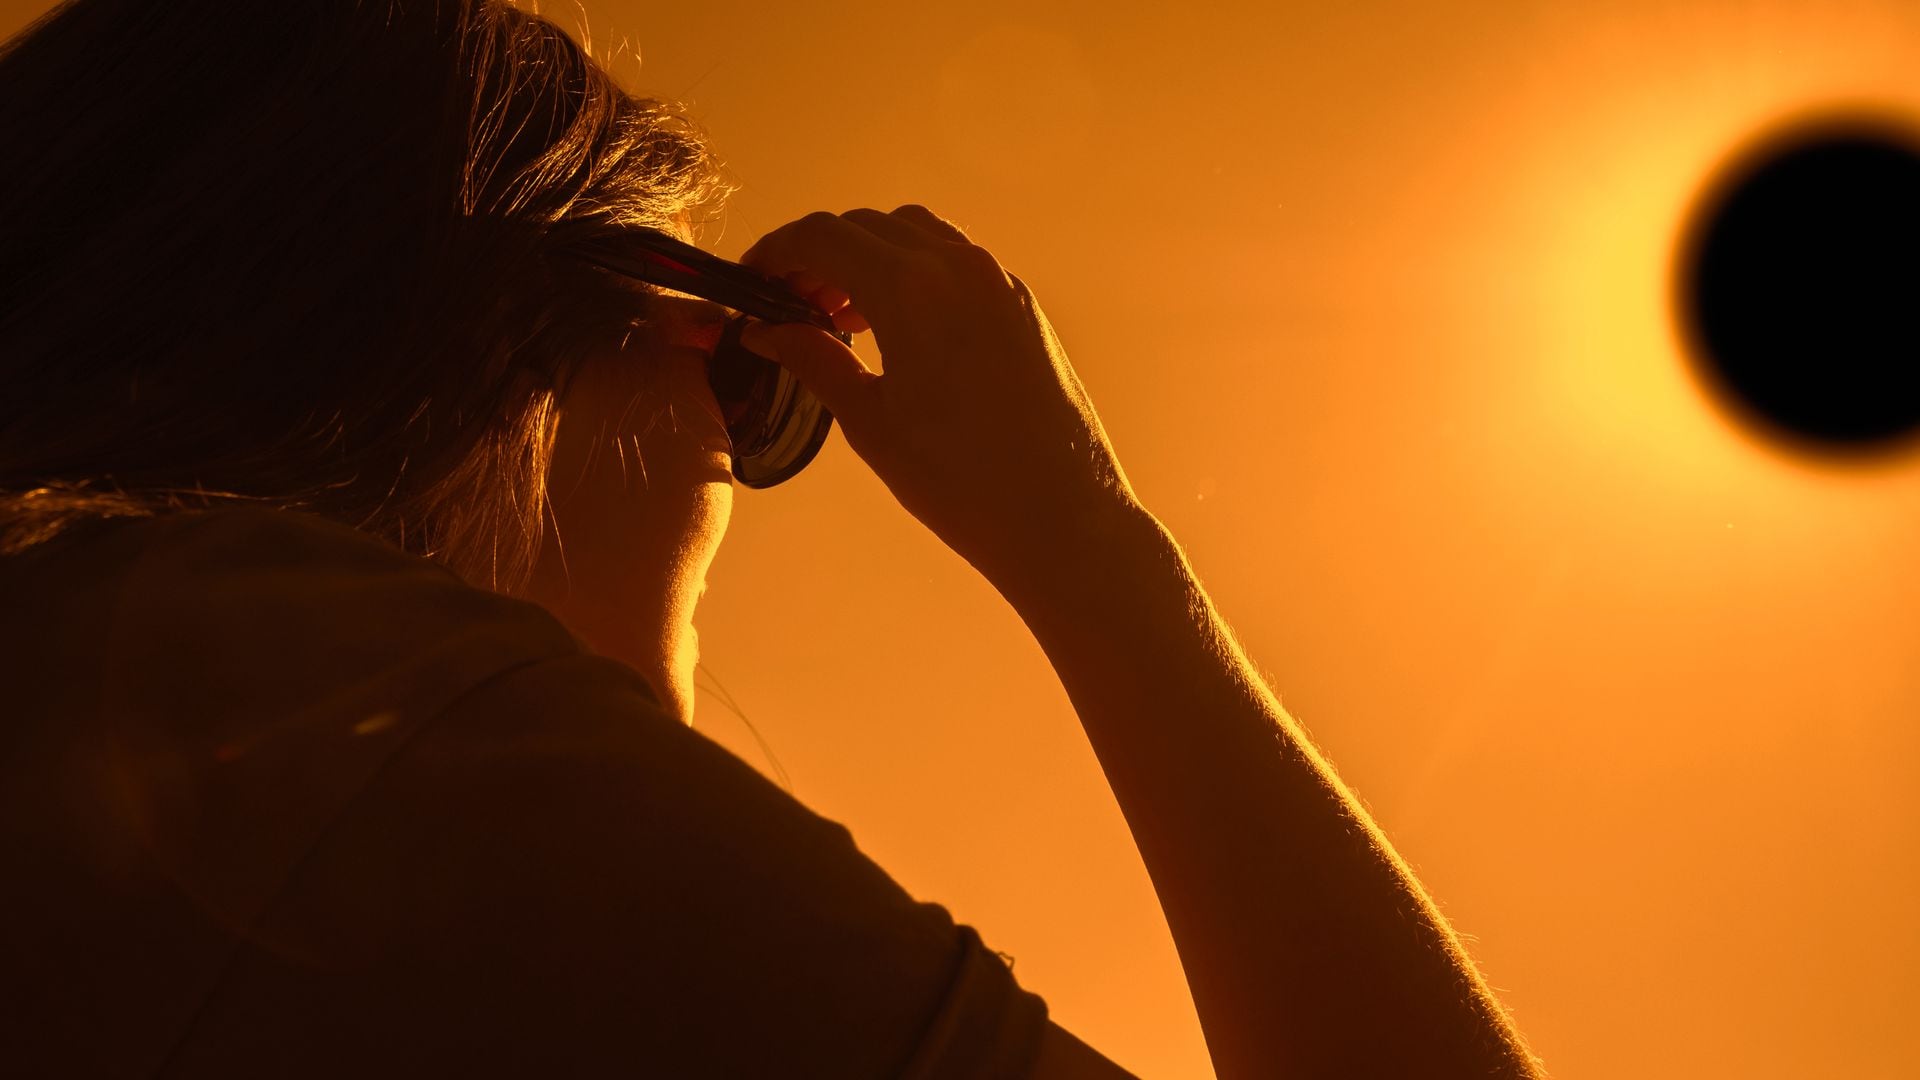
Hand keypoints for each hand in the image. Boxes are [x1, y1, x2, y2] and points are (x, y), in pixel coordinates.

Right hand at [737, 206, 1142, 589]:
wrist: (1063, 517)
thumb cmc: (962, 482)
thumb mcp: (870, 422)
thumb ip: (815, 361)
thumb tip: (767, 332)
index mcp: (913, 288)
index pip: (823, 237)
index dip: (776, 252)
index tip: (752, 281)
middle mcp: (959, 266)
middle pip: (866, 226)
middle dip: (818, 254)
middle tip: (789, 304)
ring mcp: (998, 282)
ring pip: (915, 234)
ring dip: (868, 257)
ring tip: (841, 315)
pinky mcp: (1022, 306)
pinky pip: (955, 261)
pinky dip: (913, 272)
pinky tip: (897, 327)